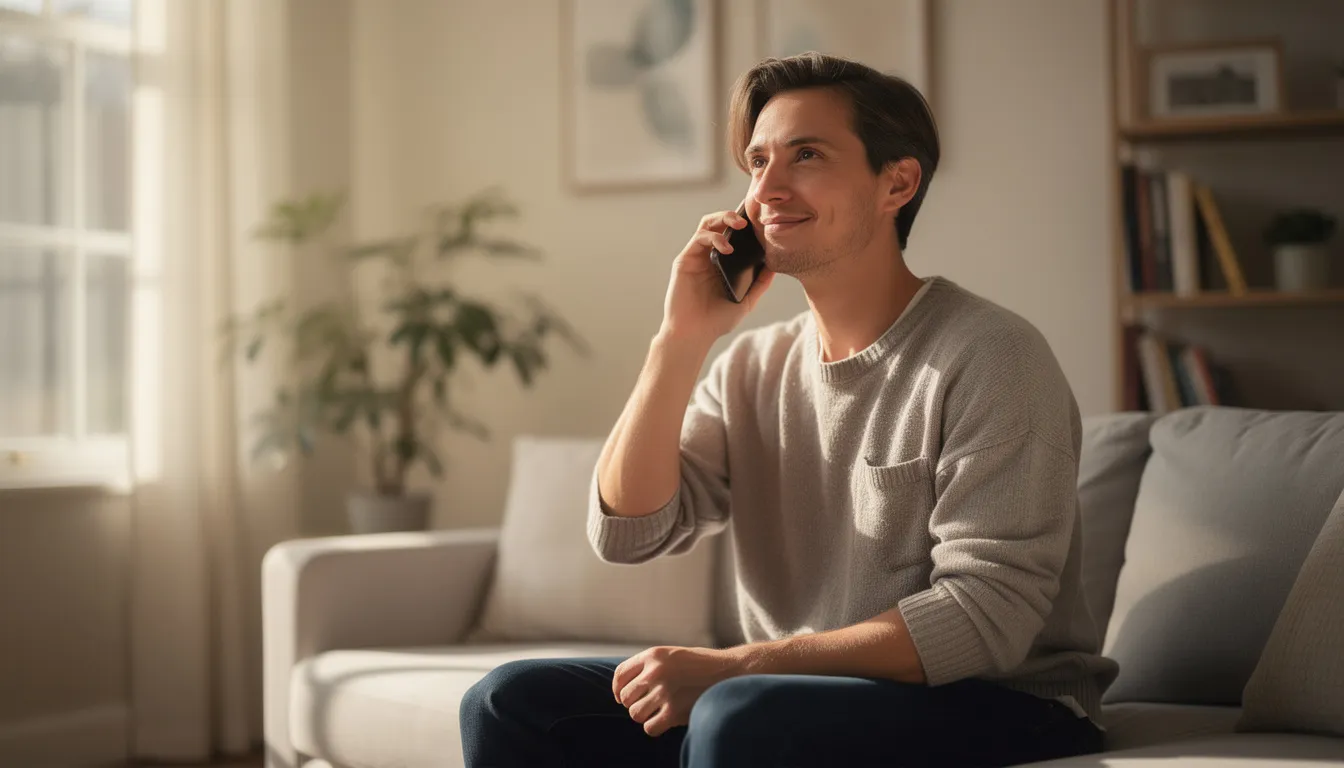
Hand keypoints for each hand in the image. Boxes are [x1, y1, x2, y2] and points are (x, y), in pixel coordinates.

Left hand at [613, 645, 742, 736]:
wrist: (730, 672)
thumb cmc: (700, 665)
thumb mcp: (672, 655)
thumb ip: (650, 666)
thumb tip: (624, 688)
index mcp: (653, 654)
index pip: (620, 674)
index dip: (617, 689)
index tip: (621, 698)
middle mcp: (655, 671)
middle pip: (626, 697)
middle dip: (634, 703)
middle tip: (648, 704)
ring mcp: (664, 691)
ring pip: (635, 714)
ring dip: (644, 716)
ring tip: (658, 711)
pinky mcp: (674, 711)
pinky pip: (649, 727)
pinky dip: (655, 727)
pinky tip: (665, 720)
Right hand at [660, 209, 775, 345]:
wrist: (694, 334)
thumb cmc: (717, 321)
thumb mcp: (746, 301)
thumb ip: (760, 283)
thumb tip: (774, 265)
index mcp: (722, 264)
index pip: (733, 235)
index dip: (745, 226)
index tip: (760, 221)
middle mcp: (708, 257)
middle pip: (719, 224)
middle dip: (733, 215)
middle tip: (749, 219)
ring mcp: (696, 257)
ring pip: (707, 224)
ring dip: (723, 218)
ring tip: (739, 225)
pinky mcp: (684, 260)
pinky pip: (699, 238)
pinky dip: (714, 237)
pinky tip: (727, 248)